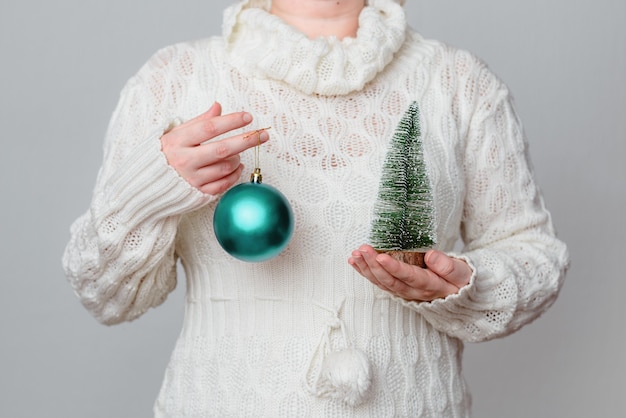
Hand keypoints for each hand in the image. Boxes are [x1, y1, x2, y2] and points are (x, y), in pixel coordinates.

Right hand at [160, 102, 268, 194]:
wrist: (147, 185)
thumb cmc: (165, 155)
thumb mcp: (176, 133)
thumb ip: (199, 121)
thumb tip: (218, 107)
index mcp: (178, 141)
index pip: (209, 128)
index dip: (230, 121)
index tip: (248, 117)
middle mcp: (185, 160)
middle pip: (222, 149)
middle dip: (246, 140)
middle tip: (263, 135)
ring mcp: (191, 179)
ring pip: (225, 167)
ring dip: (237, 158)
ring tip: (238, 152)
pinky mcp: (197, 193)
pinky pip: (223, 184)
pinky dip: (234, 175)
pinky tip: (237, 167)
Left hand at [348, 245, 470, 301]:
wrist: (458, 293)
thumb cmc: (460, 280)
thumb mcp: (462, 273)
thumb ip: (449, 266)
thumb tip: (431, 256)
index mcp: (431, 286)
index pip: (410, 277)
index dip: (394, 268)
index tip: (381, 256)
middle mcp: (414, 292)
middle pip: (391, 281)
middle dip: (374, 265)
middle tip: (363, 250)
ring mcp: (404, 292)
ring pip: (382, 283)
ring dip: (366, 269)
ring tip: (355, 254)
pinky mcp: (397, 289)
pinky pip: (379, 282)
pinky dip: (365, 271)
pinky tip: (355, 261)